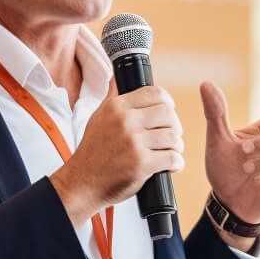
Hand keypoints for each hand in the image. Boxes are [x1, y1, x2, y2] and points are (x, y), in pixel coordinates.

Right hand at [50, 81, 183, 226]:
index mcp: (117, 107)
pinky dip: (177, 163)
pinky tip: (172, 165)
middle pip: (168, 114)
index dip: (168, 103)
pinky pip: (172, 158)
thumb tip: (119, 75)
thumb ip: (113, 96)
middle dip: (175, 126)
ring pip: (173, 136)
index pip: (155, 93)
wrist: (82, 182)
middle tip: (172, 136)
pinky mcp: (141, 163)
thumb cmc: (93, 151)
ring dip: (177, 146)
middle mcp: (125, 121)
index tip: (168, 114)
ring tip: (172, 151)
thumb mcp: (98, 117)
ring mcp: (133, 142)